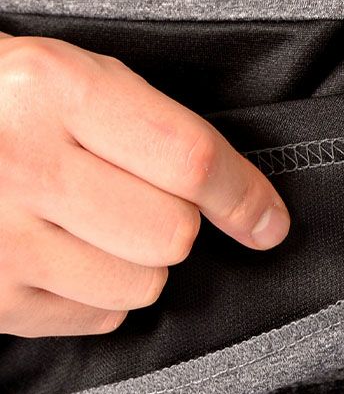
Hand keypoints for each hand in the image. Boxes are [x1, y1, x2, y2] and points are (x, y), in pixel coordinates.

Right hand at [0, 34, 290, 336]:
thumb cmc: (2, 102)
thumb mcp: (68, 74)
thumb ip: (149, 124)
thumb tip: (247, 204)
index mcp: (52, 86)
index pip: (189, 158)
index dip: (242, 196)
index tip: (268, 222)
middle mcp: (19, 161)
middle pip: (171, 234)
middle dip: (173, 222)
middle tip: (131, 196)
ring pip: (139, 285)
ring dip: (135, 263)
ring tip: (90, 224)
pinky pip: (94, 319)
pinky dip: (95, 295)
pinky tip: (60, 254)